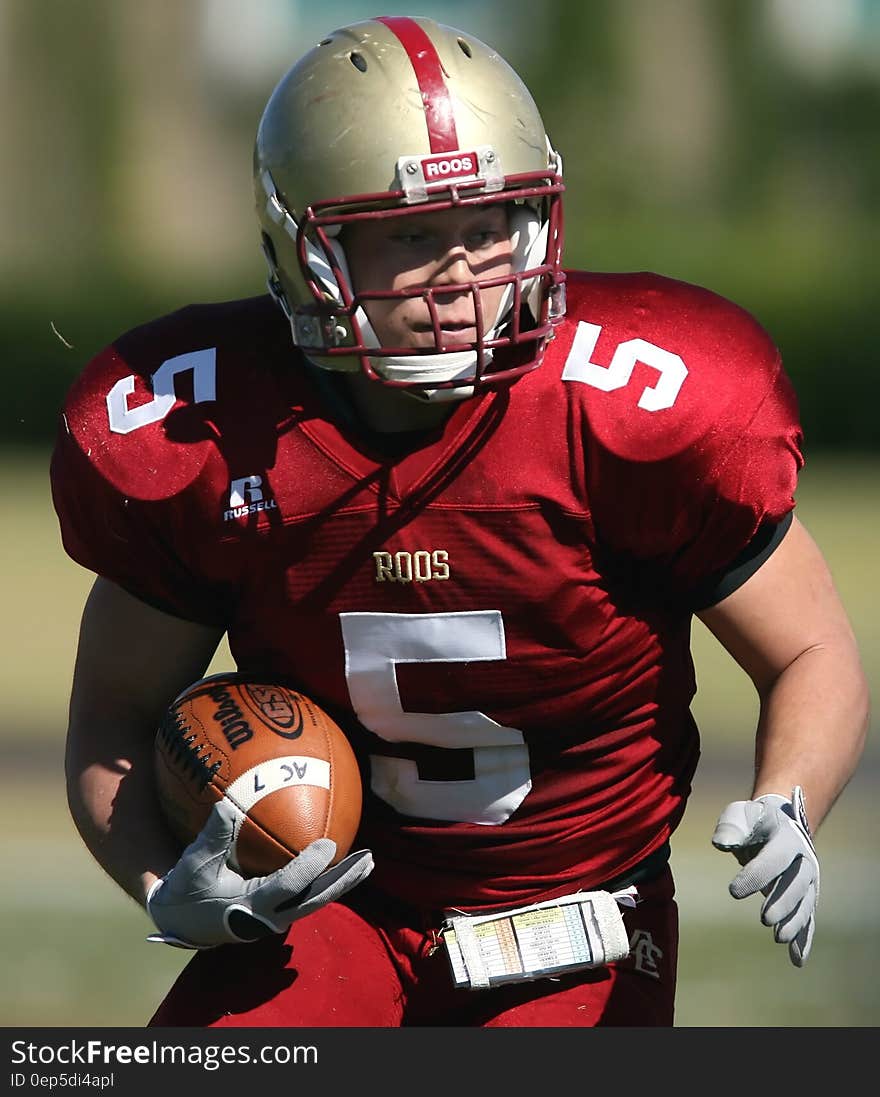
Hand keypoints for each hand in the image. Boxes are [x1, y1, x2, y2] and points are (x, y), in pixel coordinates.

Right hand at [146, 798, 373, 948]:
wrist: (183, 919)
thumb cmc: (189, 888)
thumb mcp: (194, 864)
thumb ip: (212, 838)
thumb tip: (226, 806)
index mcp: (250, 907)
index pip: (288, 887)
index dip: (310, 867)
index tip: (328, 845)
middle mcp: (269, 916)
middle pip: (315, 899)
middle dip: (343, 880)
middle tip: (368, 859)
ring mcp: (277, 917)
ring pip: (317, 900)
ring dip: (343, 881)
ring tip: (368, 861)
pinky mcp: (279, 912)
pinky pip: (310, 896)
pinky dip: (329, 880)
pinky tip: (346, 864)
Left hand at [711, 785, 818, 966]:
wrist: (779, 822)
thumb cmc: (754, 820)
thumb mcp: (740, 813)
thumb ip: (731, 826)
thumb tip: (721, 843)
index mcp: (788, 837)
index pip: (775, 858)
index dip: (756, 875)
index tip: (733, 892)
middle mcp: (804, 860)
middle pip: (797, 883)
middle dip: (782, 902)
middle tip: (764, 919)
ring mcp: (808, 880)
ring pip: (805, 903)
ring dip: (794, 922)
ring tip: (778, 938)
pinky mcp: (806, 896)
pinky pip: (807, 919)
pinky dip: (803, 939)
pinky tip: (797, 960)